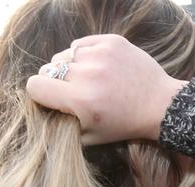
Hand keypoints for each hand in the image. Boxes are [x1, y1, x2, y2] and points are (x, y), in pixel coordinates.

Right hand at [26, 34, 187, 144]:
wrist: (160, 105)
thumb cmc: (125, 124)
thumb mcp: (91, 137)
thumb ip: (63, 124)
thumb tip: (44, 110)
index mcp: (80, 100)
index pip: (35, 86)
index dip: (41, 93)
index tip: (54, 99)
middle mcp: (87, 74)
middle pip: (48, 69)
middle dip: (57, 81)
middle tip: (76, 91)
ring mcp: (100, 55)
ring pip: (64, 55)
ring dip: (72, 67)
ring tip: (90, 79)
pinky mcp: (111, 42)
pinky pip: (81, 44)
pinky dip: (85, 55)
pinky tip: (100, 68)